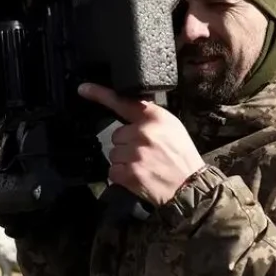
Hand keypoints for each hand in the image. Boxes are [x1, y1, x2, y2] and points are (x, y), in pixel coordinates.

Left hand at [78, 83, 205, 205]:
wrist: (191, 186)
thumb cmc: (181, 156)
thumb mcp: (172, 127)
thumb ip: (150, 118)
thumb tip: (130, 111)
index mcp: (154, 117)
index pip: (123, 102)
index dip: (100, 94)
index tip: (84, 89)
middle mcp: (143, 132)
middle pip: (116, 136)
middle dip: (127, 145)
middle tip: (146, 154)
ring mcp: (135, 153)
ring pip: (113, 154)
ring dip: (124, 161)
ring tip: (145, 166)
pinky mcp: (129, 173)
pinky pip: (113, 171)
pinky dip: (122, 176)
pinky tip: (139, 176)